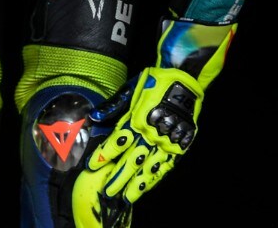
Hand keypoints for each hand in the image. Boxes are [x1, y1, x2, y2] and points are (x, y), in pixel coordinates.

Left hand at [72, 68, 202, 224]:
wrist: (185, 80)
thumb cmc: (155, 82)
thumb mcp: (131, 89)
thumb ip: (113, 106)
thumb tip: (94, 117)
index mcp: (137, 119)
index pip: (116, 142)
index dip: (104, 155)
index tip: (92, 166)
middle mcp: (151, 133)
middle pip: (131, 160)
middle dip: (118, 177)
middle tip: (108, 191)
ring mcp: (167, 141)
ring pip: (149, 167)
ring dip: (137, 183)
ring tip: (127, 197)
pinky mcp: (180, 145)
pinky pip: (166, 164)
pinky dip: (156, 177)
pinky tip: (148, 186)